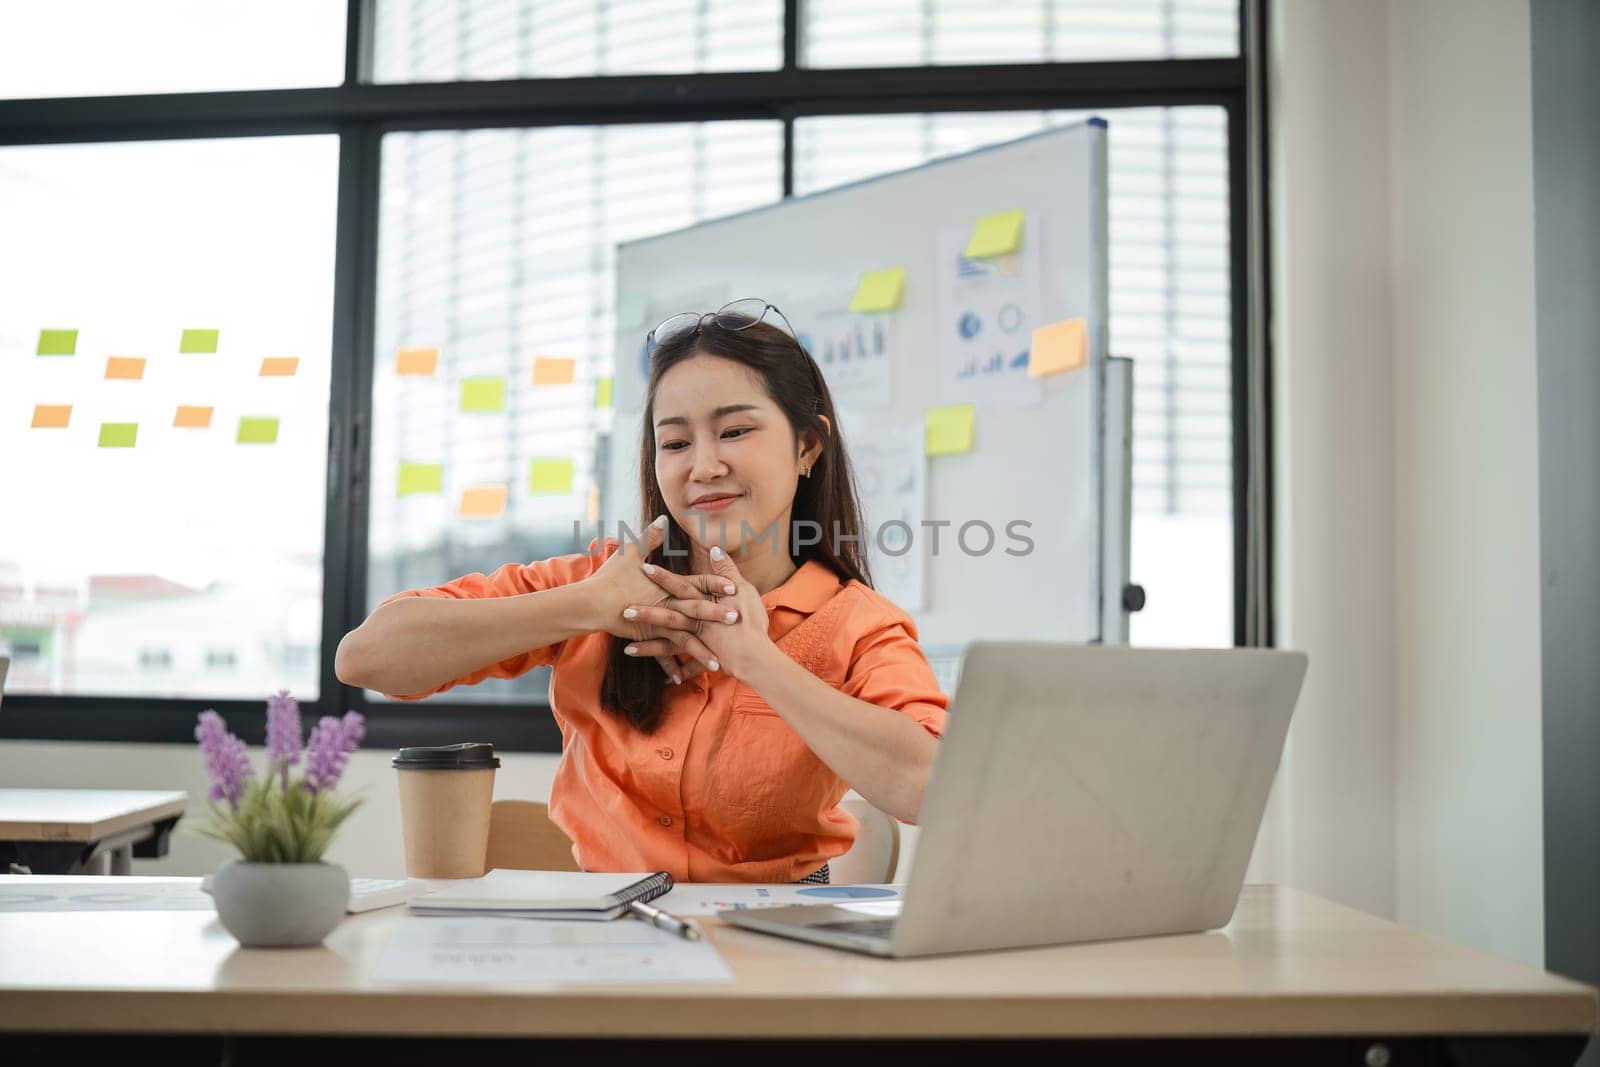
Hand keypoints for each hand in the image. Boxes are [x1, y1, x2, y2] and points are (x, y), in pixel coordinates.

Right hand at [582, 516, 733, 678]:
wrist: (590, 603)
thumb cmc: (610, 578)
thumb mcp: (629, 552)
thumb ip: (650, 537)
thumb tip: (662, 519)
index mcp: (667, 584)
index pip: (697, 582)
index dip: (716, 583)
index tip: (733, 585)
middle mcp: (666, 604)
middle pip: (698, 609)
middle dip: (719, 614)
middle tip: (739, 618)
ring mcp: (658, 622)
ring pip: (685, 636)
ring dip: (702, 648)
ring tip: (719, 662)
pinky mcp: (648, 636)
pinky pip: (664, 653)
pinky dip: (673, 665)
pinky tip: (684, 678)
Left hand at [632, 545, 772, 683]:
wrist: (756, 654)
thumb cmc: (752, 620)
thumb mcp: (744, 589)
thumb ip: (727, 569)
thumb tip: (715, 548)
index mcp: (706, 602)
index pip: (681, 586)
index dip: (663, 577)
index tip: (644, 569)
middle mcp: (698, 622)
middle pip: (668, 615)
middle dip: (646, 613)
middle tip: (625, 611)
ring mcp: (699, 641)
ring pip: (669, 643)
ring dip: (648, 647)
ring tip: (627, 650)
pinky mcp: (704, 657)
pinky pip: (687, 667)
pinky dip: (676, 672)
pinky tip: (663, 679)